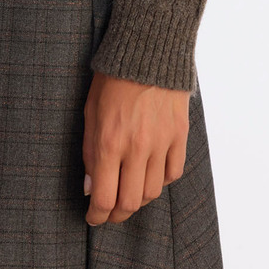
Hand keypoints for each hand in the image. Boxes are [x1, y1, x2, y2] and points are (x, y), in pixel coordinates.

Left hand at [81, 69, 189, 224]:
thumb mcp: (90, 112)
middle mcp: (137, 148)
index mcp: (110, 143)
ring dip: (138, 200)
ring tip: (128, 194)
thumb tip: (91, 187)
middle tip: (109, 213)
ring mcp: (161, 143)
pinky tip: (150, 174)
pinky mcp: (179, 135)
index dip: (97, 216)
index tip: (93, 218)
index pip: (105, 198)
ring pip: (153, 192)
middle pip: (130, 203)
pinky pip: (173, 173)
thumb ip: (90, 152)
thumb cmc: (112, 79)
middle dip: (117, 215)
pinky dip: (161, 180)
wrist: (148, 50)